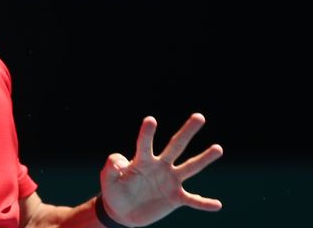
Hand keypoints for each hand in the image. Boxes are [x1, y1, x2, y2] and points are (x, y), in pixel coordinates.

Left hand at [99, 113, 222, 226]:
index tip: (150, 120)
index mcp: (142, 160)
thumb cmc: (114, 191)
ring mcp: (170, 181)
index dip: (147, 133)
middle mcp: (160, 166)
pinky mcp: (175, 198)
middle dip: (187, 132)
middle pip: (176, 146)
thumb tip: (120, 163)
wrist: (122, 211)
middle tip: (199, 116)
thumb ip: (111, 168)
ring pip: (190, 167)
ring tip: (218, 148)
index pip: (145, 144)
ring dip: (204, 158)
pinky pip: (192, 200)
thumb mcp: (108, 179)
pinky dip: (204, 203)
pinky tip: (217, 204)